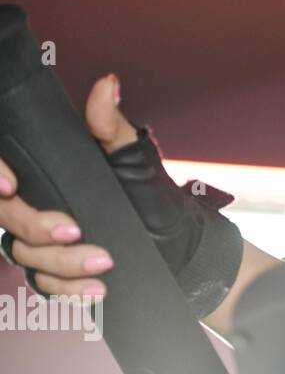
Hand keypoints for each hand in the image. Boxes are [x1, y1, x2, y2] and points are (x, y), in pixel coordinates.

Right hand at [0, 73, 136, 299]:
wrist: (178, 243)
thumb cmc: (151, 195)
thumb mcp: (134, 158)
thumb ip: (112, 127)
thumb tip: (107, 85)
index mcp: (44, 172)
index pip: (0, 174)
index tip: (13, 187)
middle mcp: (34, 203)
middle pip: (6, 217)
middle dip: (36, 226)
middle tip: (75, 230)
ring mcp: (40, 239)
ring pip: (24, 253)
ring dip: (63, 262)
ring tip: (104, 261)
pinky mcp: (55, 270)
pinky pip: (43, 283)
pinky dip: (68, 288)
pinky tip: (96, 289)